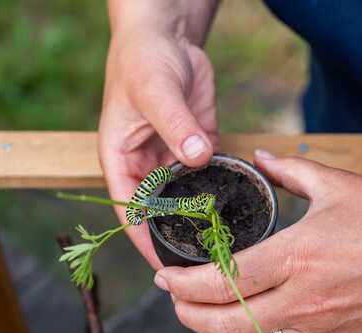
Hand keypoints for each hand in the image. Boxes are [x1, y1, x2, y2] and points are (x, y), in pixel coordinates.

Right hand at [98, 25, 216, 268]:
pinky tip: (241, 211)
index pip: (130, 213)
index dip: (145, 243)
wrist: (167, 35)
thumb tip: (196, 157)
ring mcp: (172, 161)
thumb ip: (175, 124)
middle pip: (160, 214)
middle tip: (206, 266)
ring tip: (226, 247)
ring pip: (186, 201)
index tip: (167, 269)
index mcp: (120, 161)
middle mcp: (145, 167)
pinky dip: (222, 193)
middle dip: (178, 238)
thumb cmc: (144, 59)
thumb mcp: (155, 90)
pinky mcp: (197, 149)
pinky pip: (209, 178)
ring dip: (202, 220)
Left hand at [154, 150, 361, 332]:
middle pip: (224, 324)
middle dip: (187, 316)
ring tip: (207, 316)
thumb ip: (290, 170)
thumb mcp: (339, 185)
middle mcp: (304, 299)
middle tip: (176, 300)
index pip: (223, 280)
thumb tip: (259, 157)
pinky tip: (251, 331)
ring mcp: (321, 328)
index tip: (165, 277)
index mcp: (298, 255)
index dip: (183, 285)